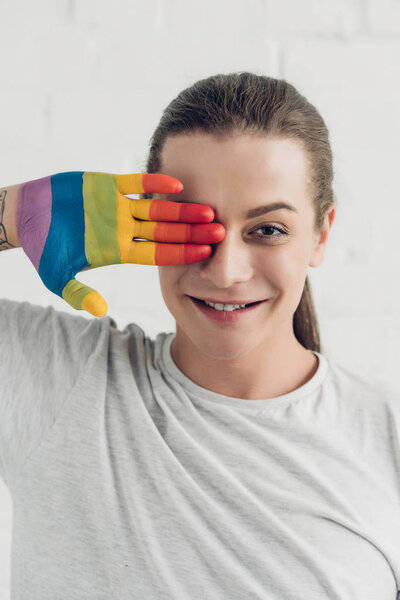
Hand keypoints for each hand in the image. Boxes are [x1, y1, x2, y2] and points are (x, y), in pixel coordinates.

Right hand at [17, 171, 224, 316]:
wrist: (27, 216)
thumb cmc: (42, 248)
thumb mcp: (56, 277)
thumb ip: (78, 294)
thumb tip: (101, 312)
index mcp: (118, 251)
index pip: (157, 254)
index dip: (181, 253)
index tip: (206, 254)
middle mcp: (124, 229)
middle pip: (165, 232)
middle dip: (192, 233)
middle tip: (221, 232)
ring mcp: (118, 207)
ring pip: (157, 208)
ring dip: (181, 210)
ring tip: (207, 211)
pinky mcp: (108, 185)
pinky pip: (136, 182)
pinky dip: (154, 182)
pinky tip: (177, 185)